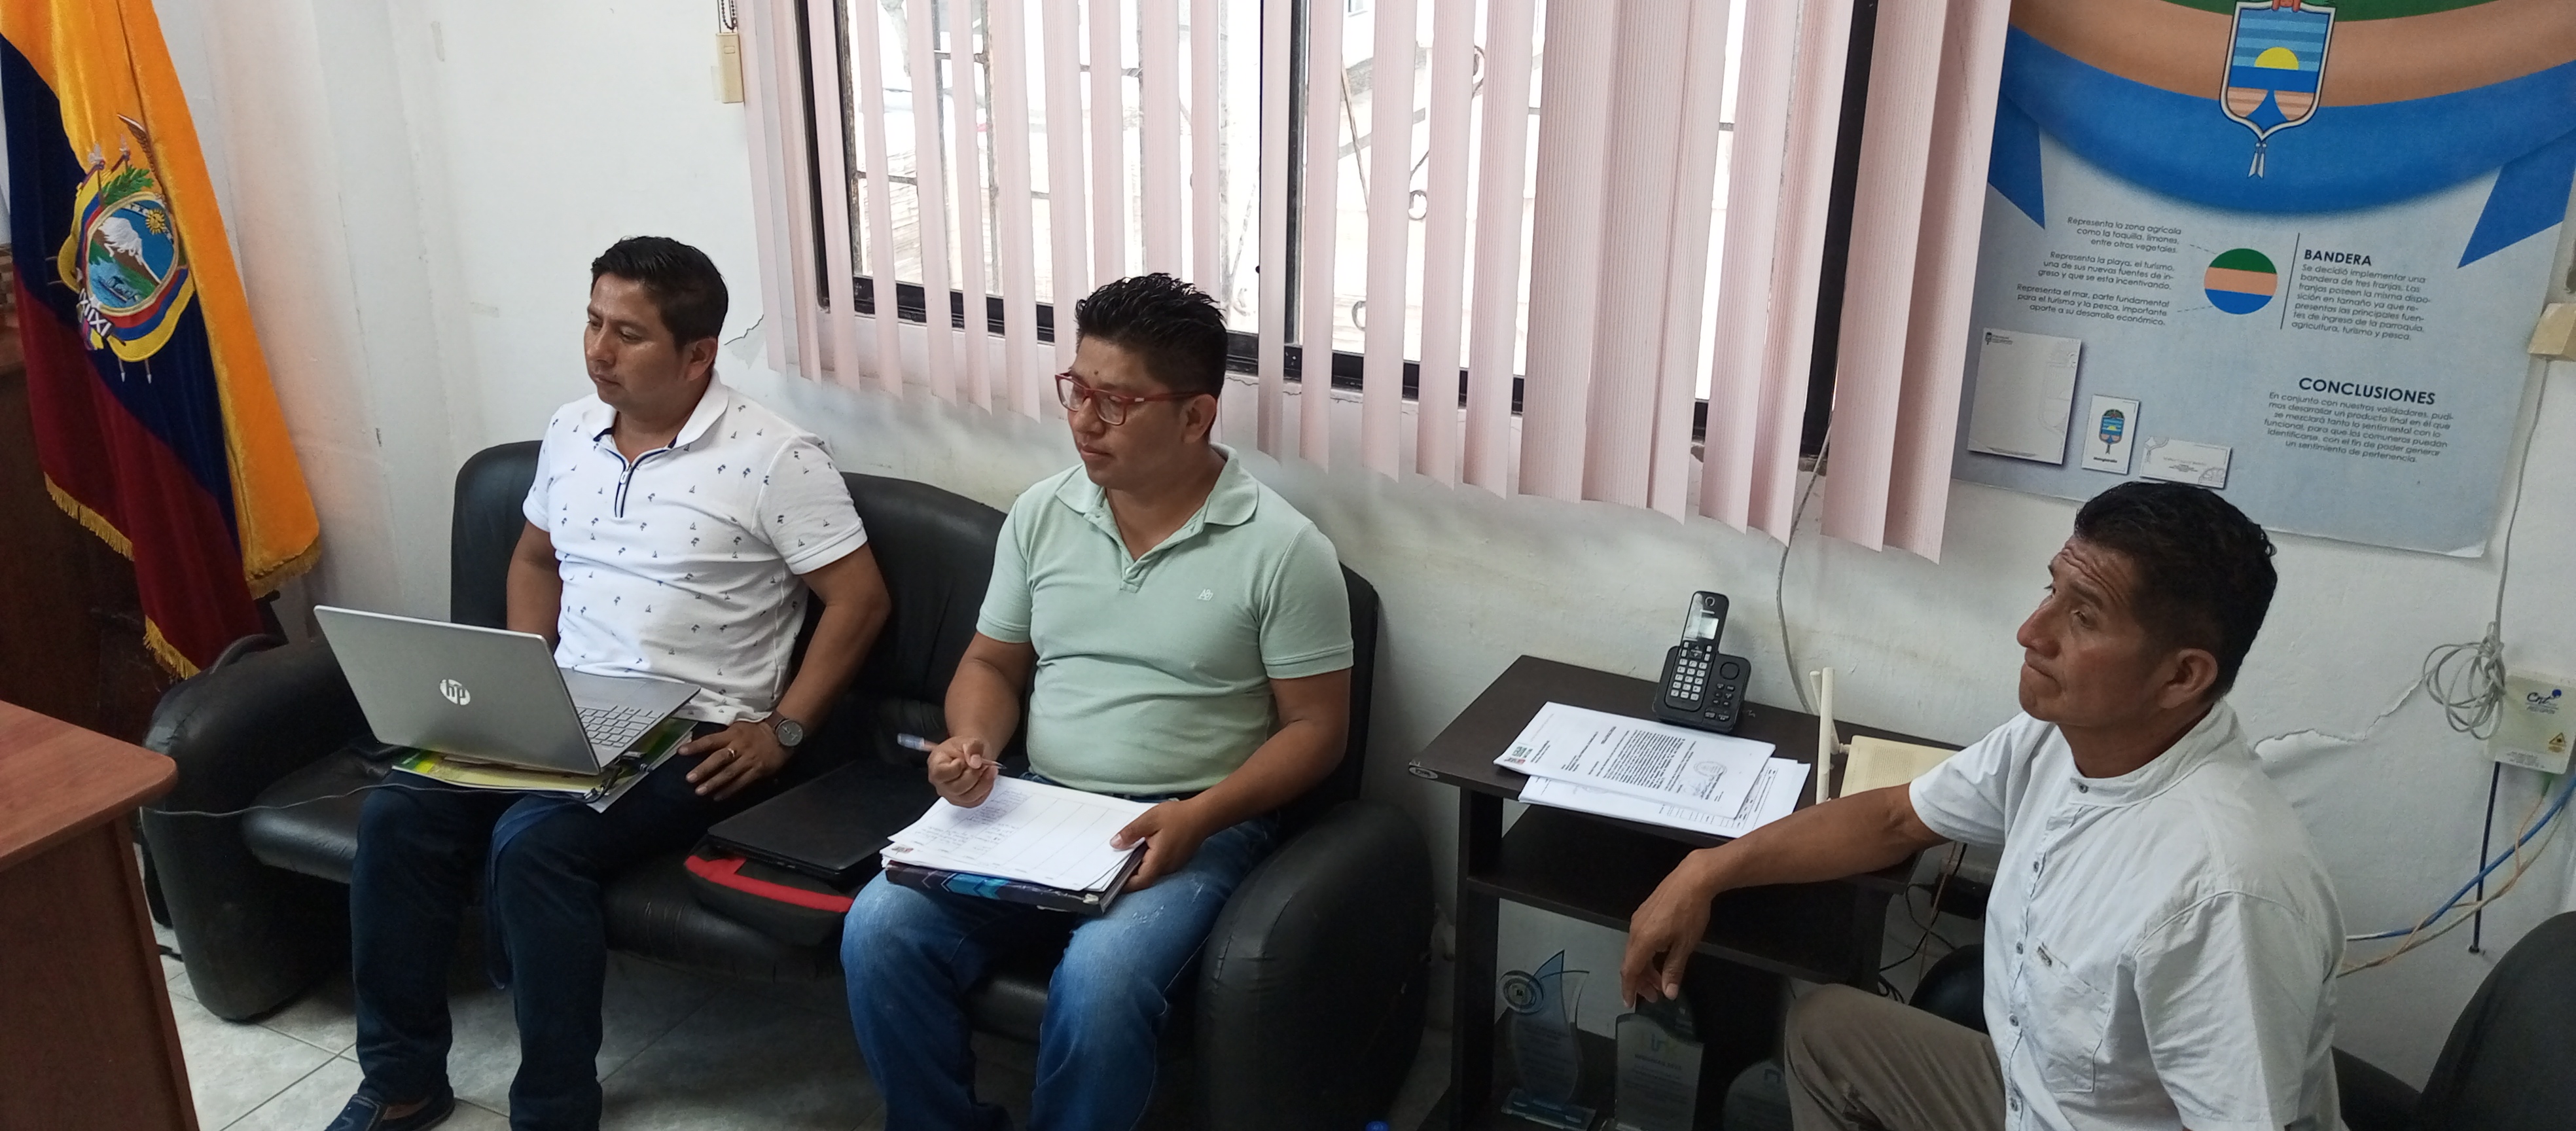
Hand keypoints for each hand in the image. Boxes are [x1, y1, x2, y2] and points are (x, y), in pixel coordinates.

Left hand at [679, 720, 790, 799]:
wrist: (782, 735)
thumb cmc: (757, 731)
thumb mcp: (738, 727)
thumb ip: (724, 737)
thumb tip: (704, 745)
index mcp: (733, 735)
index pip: (711, 741)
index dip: (696, 746)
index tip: (681, 751)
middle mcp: (739, 748)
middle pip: (719, 759)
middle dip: (704, 769)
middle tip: (690, 778)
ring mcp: (748, 760)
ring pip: (729, 773)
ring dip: (714, 783)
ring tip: (700, 791)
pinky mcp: (757, 771)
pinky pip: (741, 782)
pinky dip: (729, 790)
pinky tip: (718, 797)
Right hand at [926, 736, 1000, 806]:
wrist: (972, 756)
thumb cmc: (965, 748)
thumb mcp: (969, 740)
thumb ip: (972, 747)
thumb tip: (975, 762)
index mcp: (935, 764)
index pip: (940, 773)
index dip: (956, 767)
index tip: (964, 759)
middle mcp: (940, 783)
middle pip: (955, 788)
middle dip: (973, 775)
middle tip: (983, 763)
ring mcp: (950, 794)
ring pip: (967, 797)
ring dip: (983, 783)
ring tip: (990, 769)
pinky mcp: (962, 801)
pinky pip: (975, 801)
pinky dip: (985, 789)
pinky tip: (987, 778)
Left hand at [1111, 799, 1214, 890]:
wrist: (1204, 815)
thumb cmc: (1178, 816)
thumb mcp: (1149, 820)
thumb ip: (1131, 833)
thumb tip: (1114, 844)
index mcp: (1158, 860)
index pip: (1139, 881)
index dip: (1124, 883)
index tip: (1111, 878)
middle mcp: (1167, 867)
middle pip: (1144, 877)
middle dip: (1129, 871)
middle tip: (1115, 859)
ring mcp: (1173, 864)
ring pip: (1151, 870)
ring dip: (1139, 863)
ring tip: (1128, 850)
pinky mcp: (1177, 859)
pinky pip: (1158, 864)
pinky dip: (1148, 858)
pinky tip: (1144, 845)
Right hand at [1621, 856, 1719, 1006]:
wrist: (1693, 878)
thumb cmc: (1691, 913)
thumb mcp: (1685, 945)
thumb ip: (1674, 969)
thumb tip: (1668, 993)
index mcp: (1643, 940)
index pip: (1629, 970)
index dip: (1629, 988)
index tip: (1630, 1004)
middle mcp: (1635, 930)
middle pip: (1631, 962)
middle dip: (1640, 981)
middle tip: (1655, 996)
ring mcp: (1638, 919)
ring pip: (1635, 950)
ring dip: (1645, 968)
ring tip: (1660, 979)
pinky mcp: (1644, 912)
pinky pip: (1639, 939)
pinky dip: (1646, 954)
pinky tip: (1661, 955)